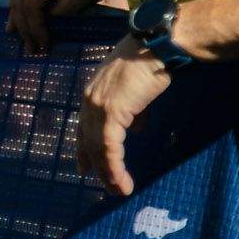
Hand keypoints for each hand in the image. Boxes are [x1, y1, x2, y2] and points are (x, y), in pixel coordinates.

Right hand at [7, 0, 120, 54]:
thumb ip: (63, 10)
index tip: (44, 45)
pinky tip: (20, 24)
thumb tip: (48, 26)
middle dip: (26, 28)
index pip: (30, 4)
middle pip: (20, 3)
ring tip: (24, 41)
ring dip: (21, 21)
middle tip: (32, 50)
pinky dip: (23, 10)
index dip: (36, 27)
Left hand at [77, 36, 172, 195]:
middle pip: (88, 141)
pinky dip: (114, 166)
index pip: (84, 127)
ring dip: (108, 173)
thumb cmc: (149, 64)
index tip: (84, 168)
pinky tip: (121, 180)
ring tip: (118, 190)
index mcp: (93, 93)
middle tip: (107, 186)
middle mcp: (90, 100)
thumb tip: (134, 127)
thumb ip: (130, 109)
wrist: (154, 48)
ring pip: (98, 148)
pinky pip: (109, 146)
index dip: (84, 149)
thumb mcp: (134, 90)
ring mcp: (98, 106)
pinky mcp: (112, 113)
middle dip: (97, 166)